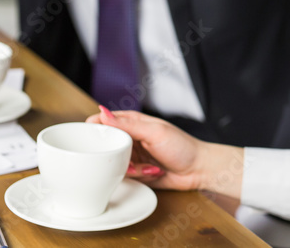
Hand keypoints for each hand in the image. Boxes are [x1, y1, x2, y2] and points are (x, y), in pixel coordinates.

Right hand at [86, 107, 243, 196]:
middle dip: (113, 155)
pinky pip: (122, 176)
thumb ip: (127, 125)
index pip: (103, 121)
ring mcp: (131, 155)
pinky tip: (152, 172)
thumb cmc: (182, 146)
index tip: (92, 139)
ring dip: (129, 167)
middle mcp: (129, 138)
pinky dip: (137, 176)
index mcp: (133, 122)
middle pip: (104, 145)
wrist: (197, 169)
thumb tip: (102, 113)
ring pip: (111, 163)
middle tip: (130, 158)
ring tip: (149, 166)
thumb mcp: (154, 132)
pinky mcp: (134, 172)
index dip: (94, 129)